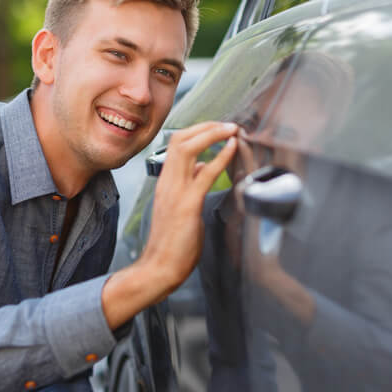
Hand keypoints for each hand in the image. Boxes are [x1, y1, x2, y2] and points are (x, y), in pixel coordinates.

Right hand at [102, 122, 237, 329]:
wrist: (159, 267)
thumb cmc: (172, 241)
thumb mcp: (180, 205)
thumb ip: (190, 184)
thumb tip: (202, 166)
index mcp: (165, 181)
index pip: (176, 143)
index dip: (198, 130)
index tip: (217, 127)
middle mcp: (167, 182)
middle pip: (180, 139)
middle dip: (207, 126)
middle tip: (228, 124)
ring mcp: (176, 192)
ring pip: (188, 148)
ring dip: (213, 134)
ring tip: (232, 129)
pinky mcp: (187, 205)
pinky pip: (204, 174)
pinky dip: (220, 157)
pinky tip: (232, 148)